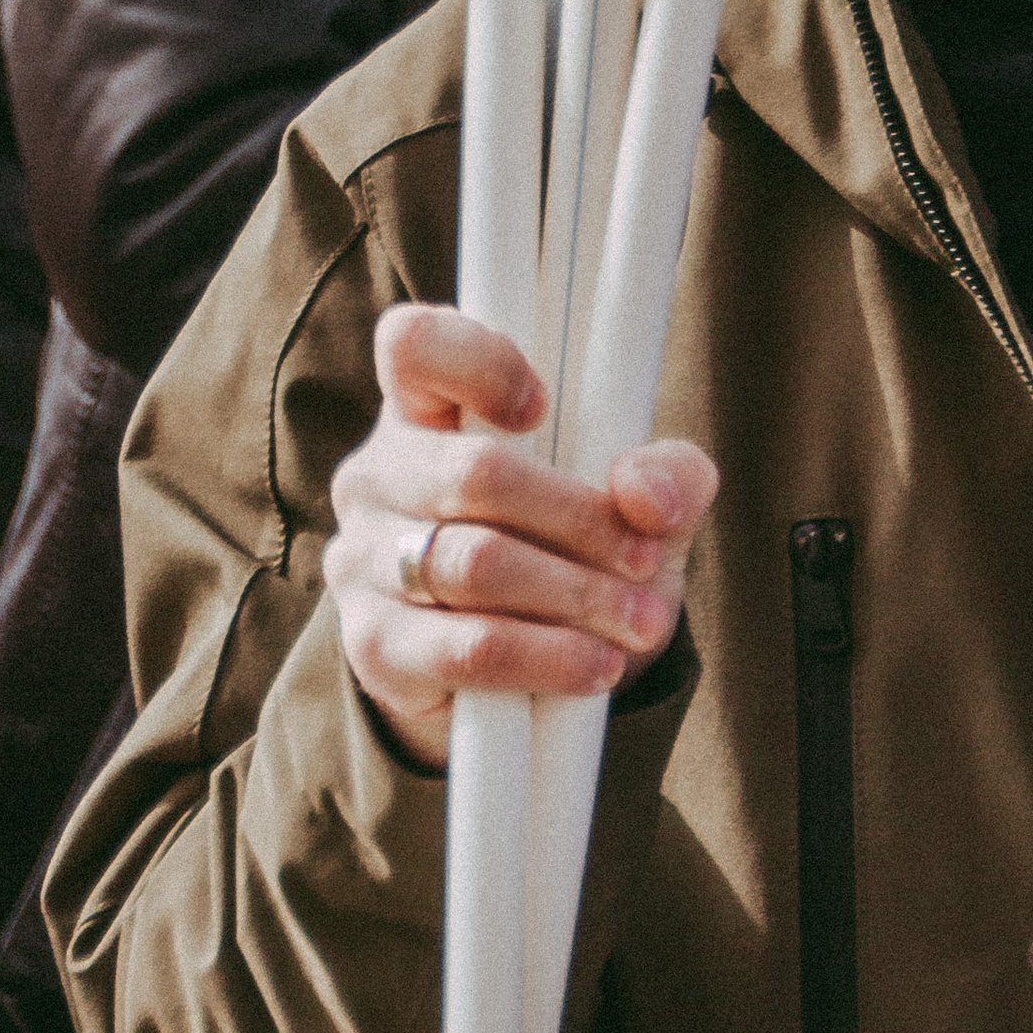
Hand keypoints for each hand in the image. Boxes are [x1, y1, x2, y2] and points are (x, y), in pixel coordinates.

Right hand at [324, 305, 715, 770]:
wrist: (526, 686)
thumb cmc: (577, 553)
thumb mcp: (641, 506)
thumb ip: (668, 476)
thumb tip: (644, 493)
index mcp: (428, 409)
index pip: (416, 346)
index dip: (477, 362)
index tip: (544, 405)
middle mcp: (378, 474)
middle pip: (474, 472)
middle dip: (579, 518)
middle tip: (646, 559)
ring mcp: (363, 559)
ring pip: (474, 563)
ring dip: (574, 595)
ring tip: (640, 620)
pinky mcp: (372, 644)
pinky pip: (462, 649)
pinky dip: (543, 657)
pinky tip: (595, 666)